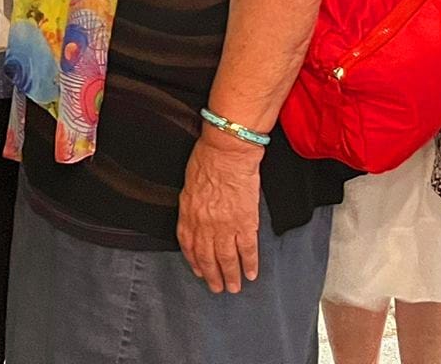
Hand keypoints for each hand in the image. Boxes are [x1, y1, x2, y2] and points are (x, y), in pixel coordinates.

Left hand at [177, 131, 263, 293]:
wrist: (227, 151)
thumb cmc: (207, 159)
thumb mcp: (189, 185)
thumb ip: (191, 207)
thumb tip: (194, 219)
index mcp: (189, 214)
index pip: (189, 245)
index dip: (194, 261)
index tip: (199, 271)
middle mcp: (205, 225)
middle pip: (208, 257)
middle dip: (212, 276)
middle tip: (217, 288)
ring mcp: (225, 226)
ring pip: (227, 259)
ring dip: (231, 276)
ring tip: (234, 287)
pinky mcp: (245, 223)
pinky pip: (248, 250)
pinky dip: (250, 264)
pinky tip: (252, 273)